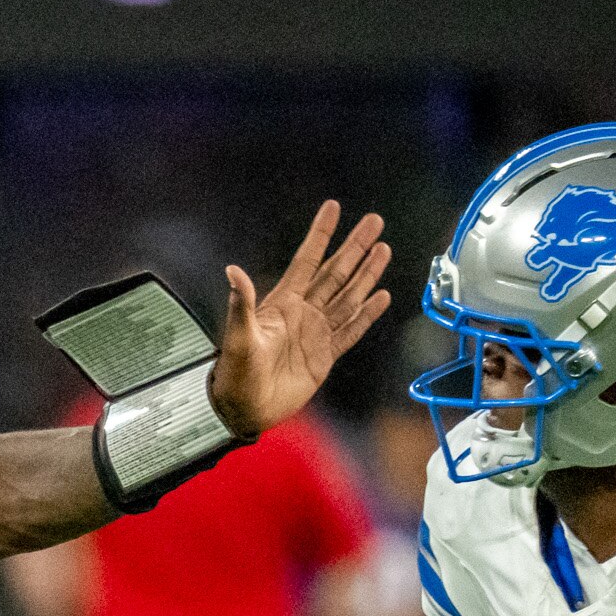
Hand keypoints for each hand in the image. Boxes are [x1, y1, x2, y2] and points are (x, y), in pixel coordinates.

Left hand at [209, 202, 393, 439]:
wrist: (245, 408)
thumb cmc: (235, 373)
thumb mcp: (237, 336)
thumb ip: (241, 303)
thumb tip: (232, 271)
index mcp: (282, 303)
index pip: (307, 261)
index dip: (320, 235)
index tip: (333, 207)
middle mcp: (302, 313)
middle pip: (335, 272)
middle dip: (355, 246)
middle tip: (374, 221)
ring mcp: (316, 333)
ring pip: (348, 296)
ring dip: (367, 274)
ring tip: (383, 250)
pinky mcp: (325, 356)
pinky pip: (351, 330)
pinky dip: (367, 314)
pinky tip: (381, 297)